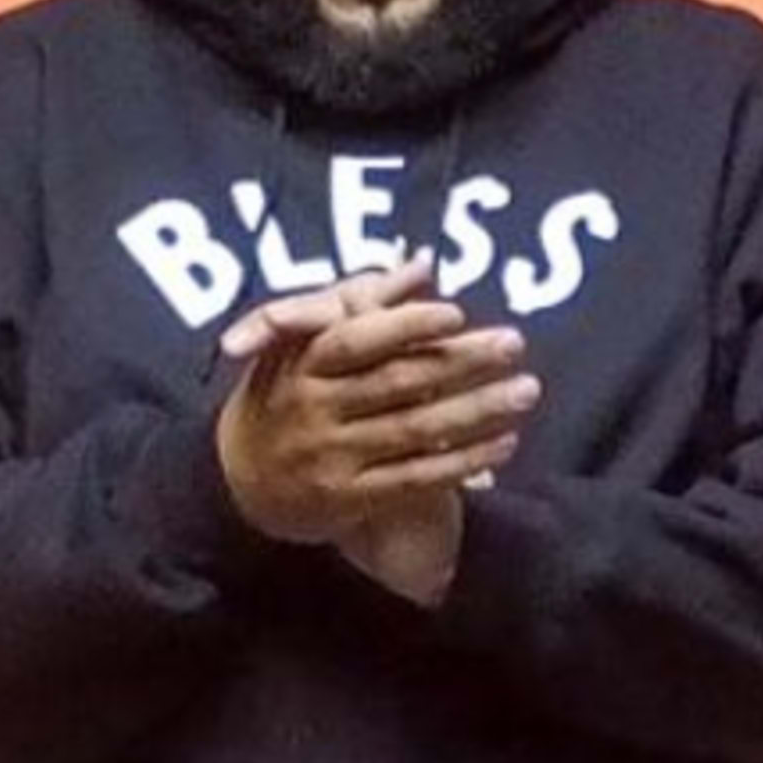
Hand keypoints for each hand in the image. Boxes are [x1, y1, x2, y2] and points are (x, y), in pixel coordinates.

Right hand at [213, 251, 537, 553]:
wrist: (236, 482)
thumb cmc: (283, 396)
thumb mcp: (302, 343)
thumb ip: (361, 301)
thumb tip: (420, 263)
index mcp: (301, 364)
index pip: (356, 339)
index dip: (406, 325)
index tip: (455, 312)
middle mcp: (315, 410)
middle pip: (397, 382)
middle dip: (461, 361)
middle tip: (514, 342)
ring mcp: (333, 457)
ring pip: (415, 431)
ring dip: (476, 411)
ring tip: (525, 390)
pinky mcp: (351, 498)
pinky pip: (416, 478)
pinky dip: (463, 461)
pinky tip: (504, 444)